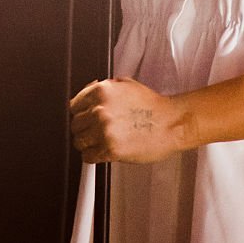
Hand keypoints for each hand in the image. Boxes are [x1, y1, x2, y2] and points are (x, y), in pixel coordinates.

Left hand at [69, 77, 185, 163]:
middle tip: (95, 131)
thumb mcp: (125, 85)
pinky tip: (102, 151)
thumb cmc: (151, 105)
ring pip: (79, 142)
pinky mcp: (110, 150)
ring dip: (87, 143)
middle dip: (83, 129)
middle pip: (75, 124)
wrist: (170, 123)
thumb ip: (103, 88)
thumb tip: (85, 94)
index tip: (84, 118)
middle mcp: (100, 109)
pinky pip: (88, 157)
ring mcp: (104, 130)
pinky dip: (92, 156)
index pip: (73, 105)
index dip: (80, 113)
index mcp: (102, 91)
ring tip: (99, 142)